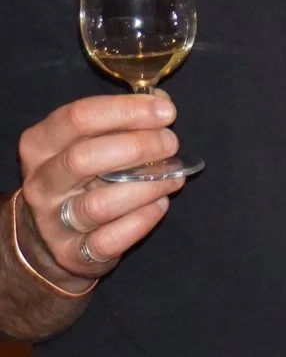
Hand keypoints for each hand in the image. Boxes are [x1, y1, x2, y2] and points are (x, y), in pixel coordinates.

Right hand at [14, 93, 190, 287]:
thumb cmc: (82, 176)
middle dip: (138, 147)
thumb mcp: (88, 142)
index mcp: (40, 144)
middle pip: (84, 158)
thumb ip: (121, 120)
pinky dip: (143, 220)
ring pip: (100, 204)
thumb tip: (160, 102)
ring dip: (148, 187)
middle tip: (171, 143)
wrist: (52, 234)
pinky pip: (111, 239)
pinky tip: (160, 204)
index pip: (78, 117)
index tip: (166, 111)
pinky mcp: (73, 253)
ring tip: (174, 177)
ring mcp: (53, 221)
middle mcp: (41, 182)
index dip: (127, 110)